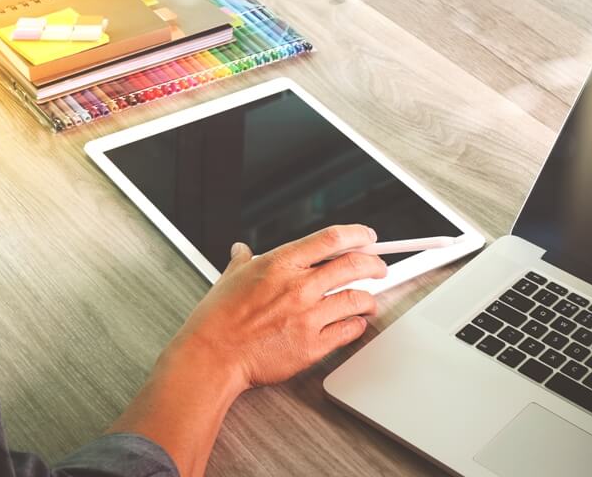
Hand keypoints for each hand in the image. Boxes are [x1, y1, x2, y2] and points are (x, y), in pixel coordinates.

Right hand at [110, 225, 385, 476]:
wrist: (212, 356)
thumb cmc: (217, 319)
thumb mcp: (230, 277)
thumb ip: (243, 261)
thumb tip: (241, 251)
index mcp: (280, 264)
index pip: (331, 239)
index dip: (357, 235)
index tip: (368, 238)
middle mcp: (298, 287)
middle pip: (353, 266)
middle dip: (374, 265)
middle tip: (379, 269)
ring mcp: (308, 316)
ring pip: (357, 299)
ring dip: (369, 299)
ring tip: (370, 300)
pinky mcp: (312, 346)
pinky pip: (348, 331)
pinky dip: (357, 326)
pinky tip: (356, 324)